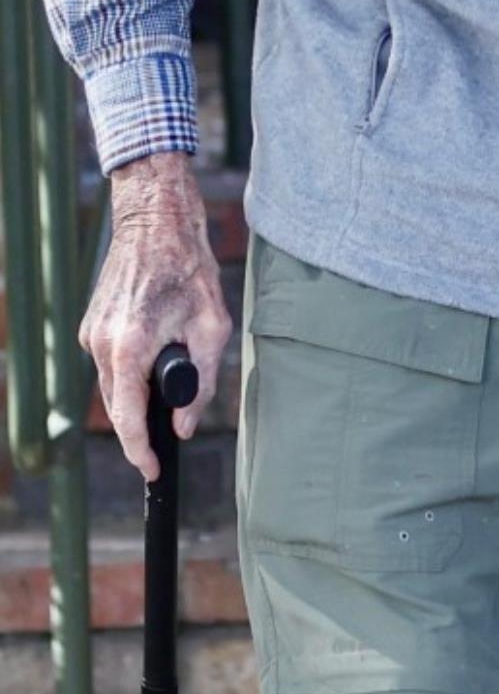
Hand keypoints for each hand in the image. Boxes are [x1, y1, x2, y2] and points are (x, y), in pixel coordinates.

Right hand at [78, 151, 230, 481]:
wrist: (155, 223)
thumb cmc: (189, 269)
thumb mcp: (212, 326)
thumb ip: (201, 381)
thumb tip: (185, 425)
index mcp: (128, 347)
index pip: (129, 419)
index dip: (141, 451)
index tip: (154, 470)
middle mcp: (100, 345)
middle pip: (119, 406)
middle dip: (142, 425)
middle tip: (168, 438)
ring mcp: (90, 335)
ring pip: (113, 385)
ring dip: (138, 392)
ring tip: (171, 374)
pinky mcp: (90, 325)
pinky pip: (110, 362)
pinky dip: (130, 368)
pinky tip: (156, 350)